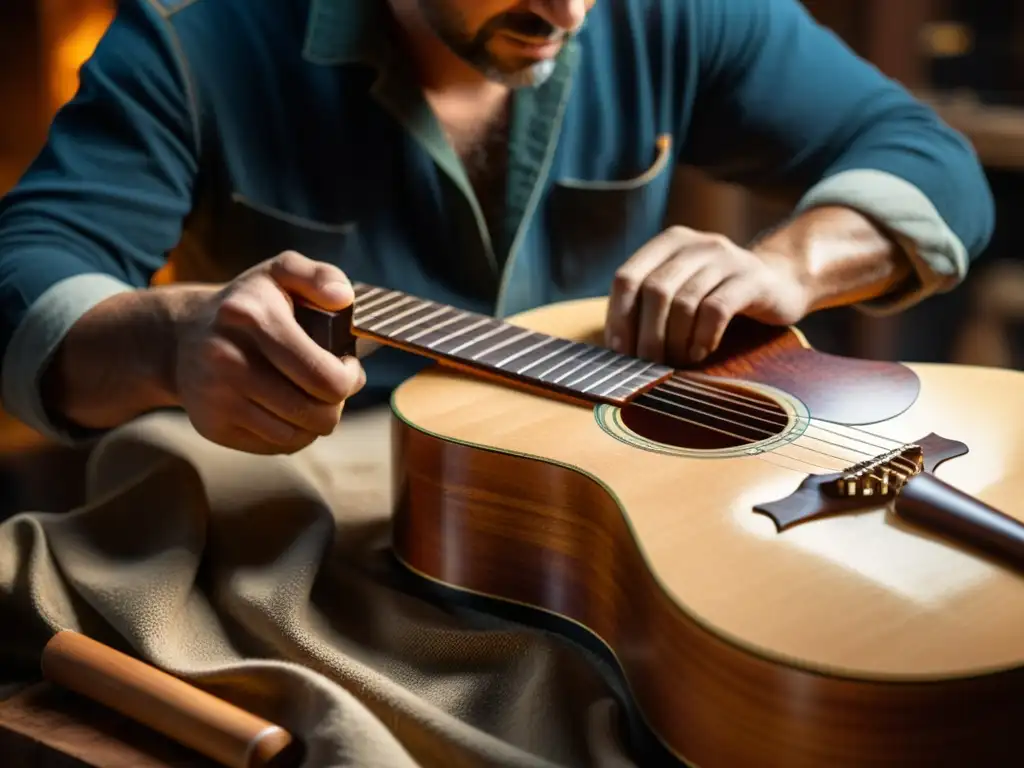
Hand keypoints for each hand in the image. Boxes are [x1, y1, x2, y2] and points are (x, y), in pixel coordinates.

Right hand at [174, 251, 364, 453]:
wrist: (181, 336)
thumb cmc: (248, 305)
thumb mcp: (282, 273)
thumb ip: (321, 275)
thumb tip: (343, 298)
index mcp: (252, 317)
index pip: (324, 377)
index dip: (349, 378)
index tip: (347, 366)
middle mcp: (229, 359)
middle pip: (316, 413)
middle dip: (336, 403)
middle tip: (331, 386)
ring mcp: (216, 396)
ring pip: (299, 436)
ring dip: (316, 421)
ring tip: (311, 398)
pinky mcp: (211, 425)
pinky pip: (276, 446)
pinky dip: (293, 434)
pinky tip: (288, 411)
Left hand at [604, 226, 811, 365]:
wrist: (780, 282)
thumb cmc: (717, 293)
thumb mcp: (681, 287)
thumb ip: (650, 304)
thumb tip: (616, 347)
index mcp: (668, 243)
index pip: (627, 278)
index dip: (618, 317)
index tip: (619, 352)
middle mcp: (695, 245)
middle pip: (654, 291)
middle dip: (646, 335)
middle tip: (648, 364)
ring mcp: (725, 258)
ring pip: (684, 303)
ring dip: (674, 341)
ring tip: (676, 361)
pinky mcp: (751, 279)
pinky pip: (716, 311)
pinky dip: (702, 338)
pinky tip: (701, 352)